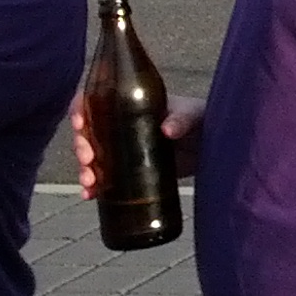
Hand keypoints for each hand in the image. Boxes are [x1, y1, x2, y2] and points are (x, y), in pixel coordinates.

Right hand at [72, 95, 205, 196]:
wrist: (214, 145)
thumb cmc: (202, 119)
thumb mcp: (193, 115)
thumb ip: (182, 119)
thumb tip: (168, 130)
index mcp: (131, 104)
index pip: (96, 101)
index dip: (81, 109)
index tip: (81, 123)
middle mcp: (121, 125)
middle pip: (88, 132)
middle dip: (81, 145)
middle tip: (88, 158)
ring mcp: (123, 149)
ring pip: (92, 156)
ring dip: (84, 168)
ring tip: (89, 181)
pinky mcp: (129, 170)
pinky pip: (104, 177)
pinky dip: (93, 186)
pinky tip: (89, 194)